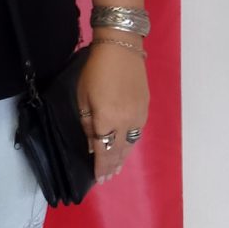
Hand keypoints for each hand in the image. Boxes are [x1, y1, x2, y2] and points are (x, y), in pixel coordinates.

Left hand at [76, 39, 150, 183]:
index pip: (104, 151)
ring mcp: (139, 116)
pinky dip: (131, 142)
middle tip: (108, 178)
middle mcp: (126, 122)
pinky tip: (126, 145)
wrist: (121, 48)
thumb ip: (87, 124)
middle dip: (113, 166)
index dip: (101, 167)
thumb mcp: (83, 97)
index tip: (99, 179)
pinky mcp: (145, 108)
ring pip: (131, 143)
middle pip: (120, 151)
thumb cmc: (95, 71)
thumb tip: (92, 144)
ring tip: (117, 167)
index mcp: (108, 120)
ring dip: (123, 156)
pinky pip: (138, 132)